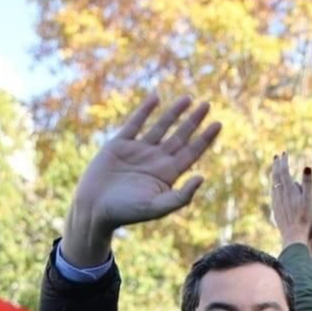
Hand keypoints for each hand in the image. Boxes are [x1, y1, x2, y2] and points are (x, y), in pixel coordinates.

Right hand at [63, 96, 220, 265]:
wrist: (93, 208)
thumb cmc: (126, 212)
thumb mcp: (157, 207)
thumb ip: (181, 196)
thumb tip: (202, 177)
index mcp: (167, 175)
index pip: (191, 153)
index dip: (204, 138)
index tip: (218, 124)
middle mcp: (155, 160)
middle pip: (180, 137)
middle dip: (193, 121)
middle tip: (207, 105)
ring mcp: (138, 151)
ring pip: (160, 127)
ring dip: (174, 113)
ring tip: (188, 98)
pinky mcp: (119, 145)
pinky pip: (134, 124)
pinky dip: (145, 111)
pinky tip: (156, 98)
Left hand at [269, 153, 311, 245]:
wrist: (294, 238)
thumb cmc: (305, 221)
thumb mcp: (309, 201)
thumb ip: (308, 184)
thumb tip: (307, 167)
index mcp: (289, 192)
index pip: (284, 172)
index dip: (284, 162)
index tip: (284, 153)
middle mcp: (281, 196)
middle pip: (276, 177)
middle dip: (277, 166)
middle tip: (277, 157)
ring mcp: (277, 204)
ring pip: (274, 186)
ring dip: (275, 175)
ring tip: (276, 169)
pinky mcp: (277, 211)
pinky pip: (274, 195)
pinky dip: (274, 187)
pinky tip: (275, 189)